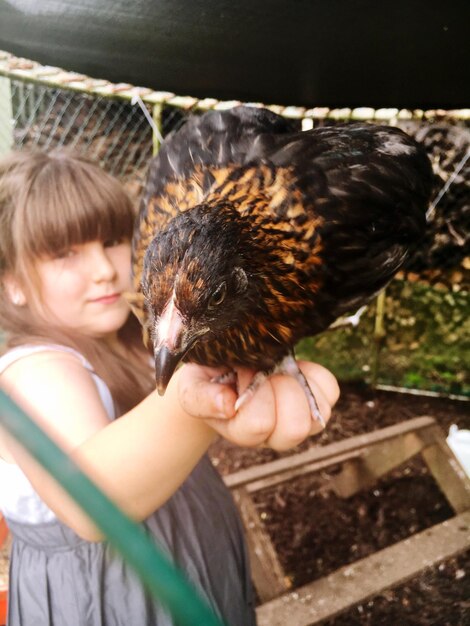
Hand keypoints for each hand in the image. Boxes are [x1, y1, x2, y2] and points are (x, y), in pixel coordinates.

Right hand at [178, 361, 338, 450]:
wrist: (225, 370)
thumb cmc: (206, 379)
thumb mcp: (192, 385)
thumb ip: (201, 398)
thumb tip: (227, 406)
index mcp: (242, 433)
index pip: (260, 425)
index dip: (251, 391)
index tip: (238, 372)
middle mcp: (274, 434)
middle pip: (296, 429)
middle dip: (279, 388)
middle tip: (261, 371)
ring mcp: (298, 419)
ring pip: (318, 414)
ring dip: (296, 382)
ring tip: (276, 369)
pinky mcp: (316, 401)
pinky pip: (329, 391)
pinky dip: (313, 374)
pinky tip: (292, 367)